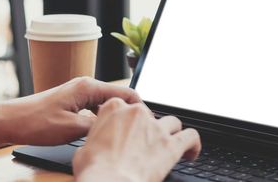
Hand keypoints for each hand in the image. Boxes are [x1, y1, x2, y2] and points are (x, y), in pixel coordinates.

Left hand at [0, 77, 140, 145]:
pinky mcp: (73, 101)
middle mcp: (85, 85)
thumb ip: (98, 126)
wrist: (11, 121)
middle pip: (119, 97)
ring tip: (122, 133)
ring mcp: (79, 92)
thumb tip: (118, 128)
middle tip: (137, 132)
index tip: (147, 123)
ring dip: (115, 116)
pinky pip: (96, 108)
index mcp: (88, 87)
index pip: (126, 92)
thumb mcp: (72, 129)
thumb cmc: (36, 122)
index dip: (140, 107)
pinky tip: (102, 132)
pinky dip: (103, 118)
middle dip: (129, 113)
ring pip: (108, 103)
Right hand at [73, 98, 201, 181]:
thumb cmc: (94, 170)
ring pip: (172, 123)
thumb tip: (96, 147)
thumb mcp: (84, 149)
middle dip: (149, 128)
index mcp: (113, 109)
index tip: (127, 132)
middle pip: (150, 115)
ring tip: (169, 145)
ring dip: (172, 133)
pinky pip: (191, 137)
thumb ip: (96, 140)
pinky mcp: (171, 145)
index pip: (124, 107)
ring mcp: (156, 128)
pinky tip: (190, 153)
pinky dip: (193, 144)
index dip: (127, 121)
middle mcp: (136, 113)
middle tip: (145, 145)